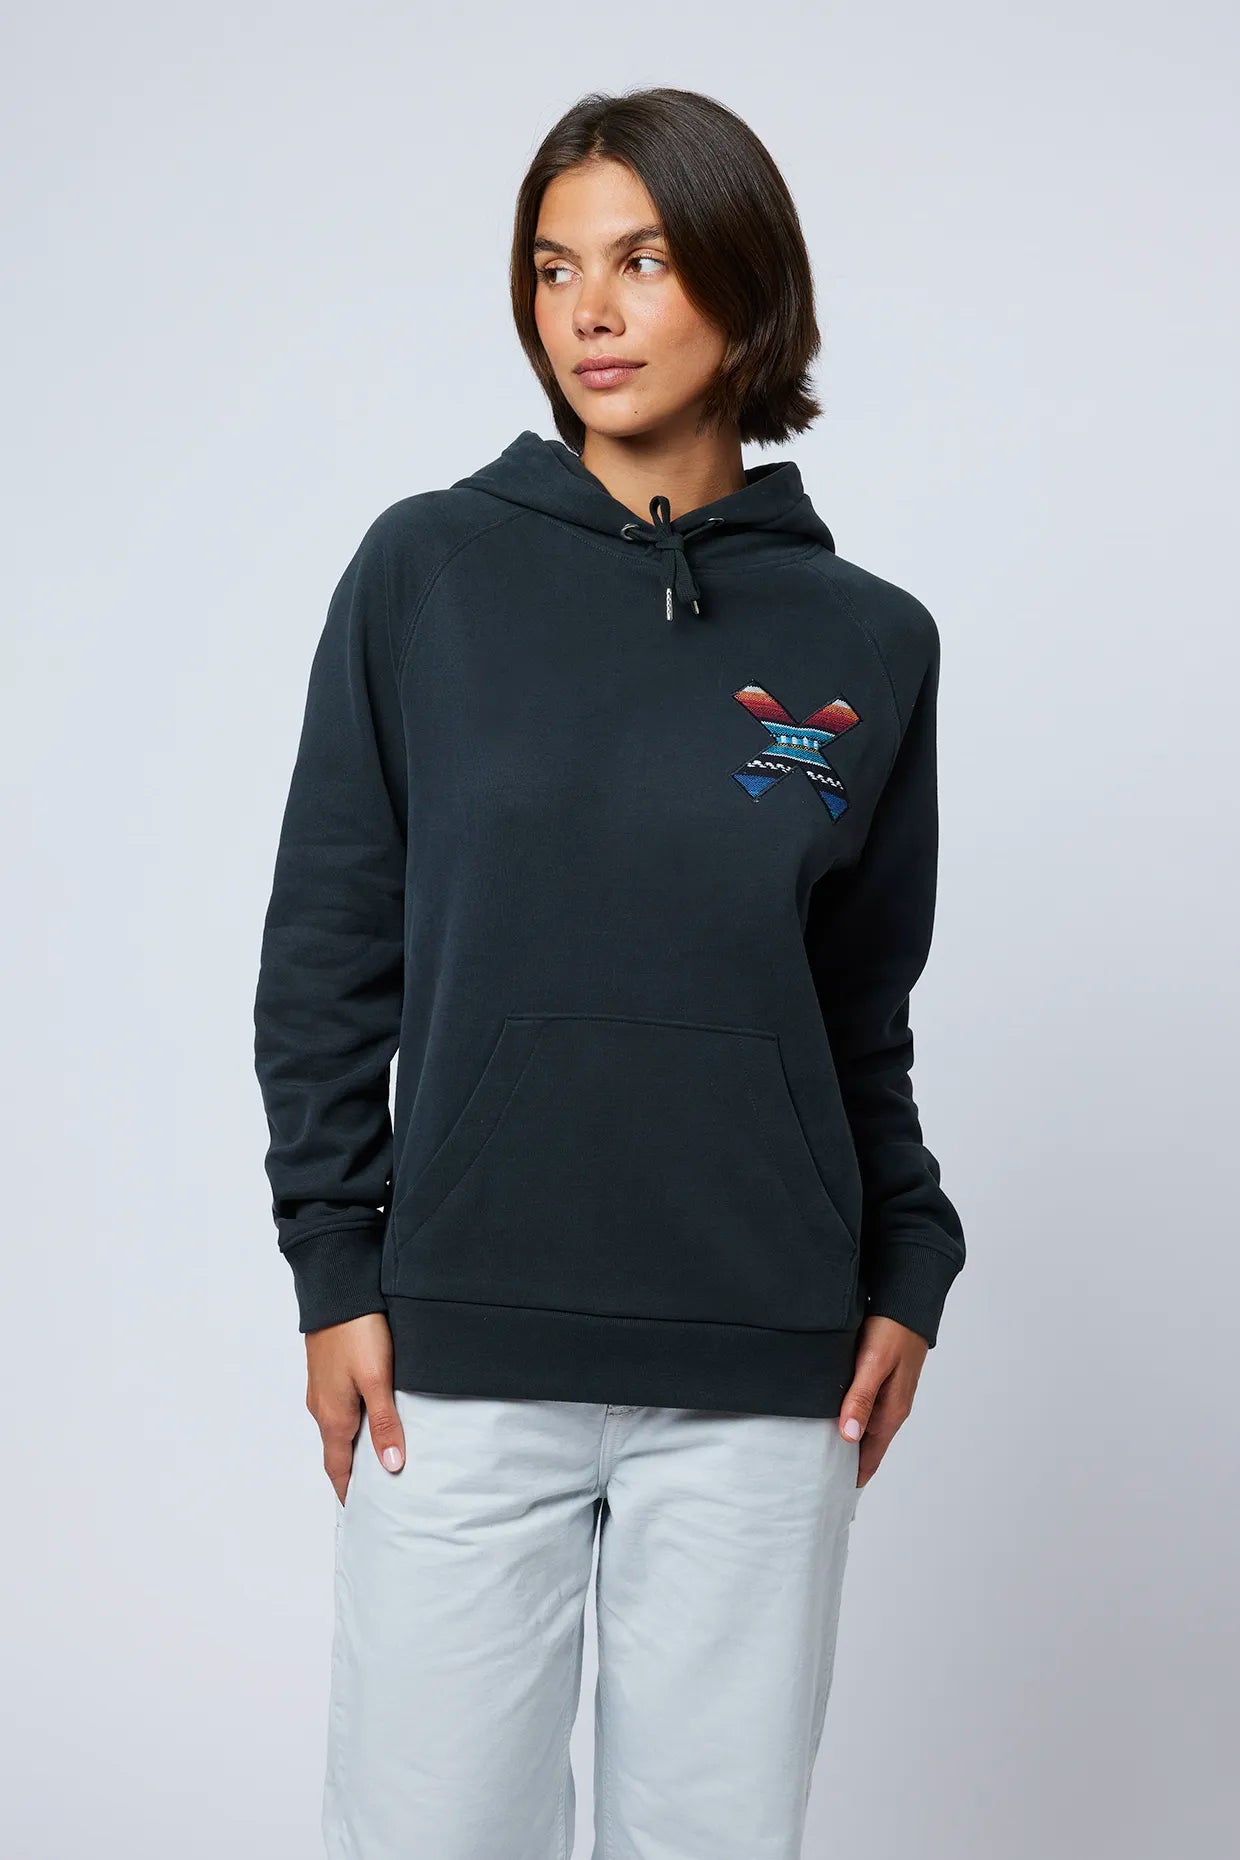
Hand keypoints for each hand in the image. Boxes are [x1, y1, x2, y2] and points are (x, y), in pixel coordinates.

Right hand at [304, 1312, 405, 1506]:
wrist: (337, 1287)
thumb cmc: (357, 1331)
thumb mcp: (377, 1378)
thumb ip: (385, 1422)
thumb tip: (391, 1466)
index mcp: (333, 1417)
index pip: (338, 1469)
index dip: (351, 1493)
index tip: (364, 1514)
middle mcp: (322, 1407)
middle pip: (338, 1451)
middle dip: (356, 1474)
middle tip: (379, 1494)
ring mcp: (323, 1388)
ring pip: (340, 1428)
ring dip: (356, 1447)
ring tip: (382, 1458)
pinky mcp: (329, 1370)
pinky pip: (341, 1407)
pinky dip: (356, 1422)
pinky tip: (374, 1416)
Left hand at [837, 1314, 928, 1488]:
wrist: (906, 1303)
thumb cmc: (891, 1331)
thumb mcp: (873, 1364)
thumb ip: (861, 1399)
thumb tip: (848, 1436)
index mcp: (891, 1412)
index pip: (870, 1458)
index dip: (853, 1478)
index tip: (832, 1498)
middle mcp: (891, 1409)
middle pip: (866, 1448)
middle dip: (846, 1466)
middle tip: (818, 1484)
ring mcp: (887, 1396)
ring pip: (864, 1430)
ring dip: (847, 1444)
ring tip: (820, 1459)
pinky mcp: (881, 1382)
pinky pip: (864, 1411)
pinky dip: (849, 1422)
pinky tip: (832, 1421)